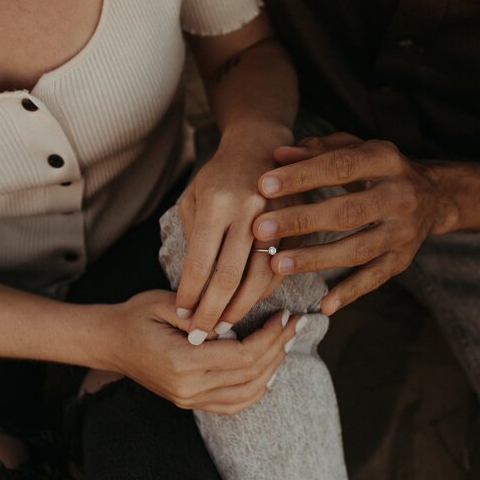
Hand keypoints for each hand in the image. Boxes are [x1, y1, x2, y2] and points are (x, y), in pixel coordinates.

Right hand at [101, 290, 301, 414]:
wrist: (109, 342)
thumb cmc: (136, 316)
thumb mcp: (166, 303)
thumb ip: (203, 314)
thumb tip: (239, 325)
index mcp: (182, 364)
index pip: (242, 356)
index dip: (269, 336)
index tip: (284, 315)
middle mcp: (188, 389)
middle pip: (250, 375)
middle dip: (278, 347)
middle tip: (296, 324)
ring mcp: (190, 400)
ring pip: (247, 394)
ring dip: (273, 368)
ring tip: (286, 342)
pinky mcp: (191, 402)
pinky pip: (233, 404)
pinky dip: (257, 389)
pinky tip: (270, 370)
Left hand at [175, 122, 293, 343]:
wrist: (261, 145)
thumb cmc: (220, 175)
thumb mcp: (195, 197)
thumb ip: (194, 238)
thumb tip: (195, 287)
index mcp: (217, 202)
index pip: (200, 263)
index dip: (190, 295)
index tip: (182, 315)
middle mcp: (248, 211)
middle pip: (229, 277)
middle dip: (213, 311)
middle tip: (201, 335)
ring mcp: (276, 219)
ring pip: (259, 279)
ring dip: (240, 309)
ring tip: (224, 327)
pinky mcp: (296, 225)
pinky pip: (280, 270)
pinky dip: (262, 293)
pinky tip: (247, 306)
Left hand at [252, 133, 460, 314]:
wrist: (433, 196)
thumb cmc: (377, 169)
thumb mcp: (355, 148)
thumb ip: (318, 149)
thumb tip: (278, 154)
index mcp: (385, 160)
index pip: (340, 166)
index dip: (302, 176)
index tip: (264, 185)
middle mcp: (399, 196)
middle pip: (347, 212)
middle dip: (302, 221)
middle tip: (261, 229)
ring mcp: (403, 231)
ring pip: (358, 249)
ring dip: (316, 259)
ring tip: (277, 264)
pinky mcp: (403, 259)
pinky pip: (375, 278)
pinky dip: (350, 293)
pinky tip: (324, 304)